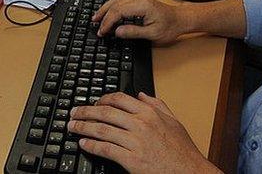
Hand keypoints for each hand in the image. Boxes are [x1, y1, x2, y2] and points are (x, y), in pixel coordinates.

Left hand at [69, 92, 218, 173]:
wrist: (188, 172)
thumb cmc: (182, 150)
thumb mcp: (173, 121)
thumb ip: (157, 105)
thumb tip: (141, 95)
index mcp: (149, 113)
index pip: (118, 99)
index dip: (101, 100)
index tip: (93, 103)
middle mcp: (140, 124)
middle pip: (105, 113)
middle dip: (85, 111)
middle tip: (74, 113)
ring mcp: (135, 142)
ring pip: (102, 130)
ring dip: (83, 127)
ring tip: (72, 126)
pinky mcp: (131, 159)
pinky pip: (106, 149)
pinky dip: (92, 145)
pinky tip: (83, 143)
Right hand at [92, 0, 185, 44]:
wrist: (180, 19)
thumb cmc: (170, 26)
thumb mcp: (152, 33)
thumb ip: (133, 32)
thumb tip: (117, 31)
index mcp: (142, 5)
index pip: (118, 11)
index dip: (108, 22)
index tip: (102, 31)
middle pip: (115, 4)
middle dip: (103, 15)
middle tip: (95, 25)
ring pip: (116, 0)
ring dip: (105, 9)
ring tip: (97, 18)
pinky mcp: (139, 1)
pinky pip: (121, 2)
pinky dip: (112, 7)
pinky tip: (108, 13)